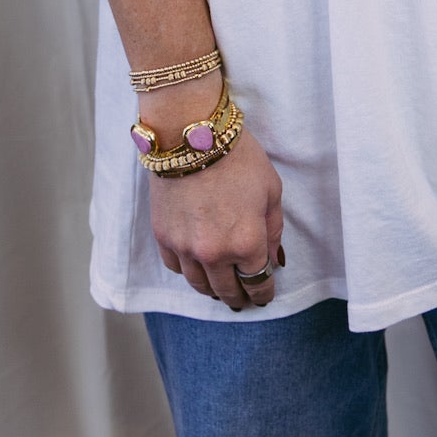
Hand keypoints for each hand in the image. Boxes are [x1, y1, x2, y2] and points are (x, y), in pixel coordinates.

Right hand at [149, 126, 284, 310]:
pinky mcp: (163, 237)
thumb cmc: (238, 158)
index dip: (263, 294)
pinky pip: (176, 268)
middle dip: (239, 298)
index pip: (257, 283)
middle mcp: (215, 253)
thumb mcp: (271, 191)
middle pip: (227, 290)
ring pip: (200, 285)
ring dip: (213, 289)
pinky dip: (189, 271)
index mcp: (247, 243)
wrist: (191, 136)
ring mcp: (185, 248)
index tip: (264, 296)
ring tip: (220, 289)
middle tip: (243, 301)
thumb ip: (273, 230)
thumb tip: (273, 259)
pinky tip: (197, 267)